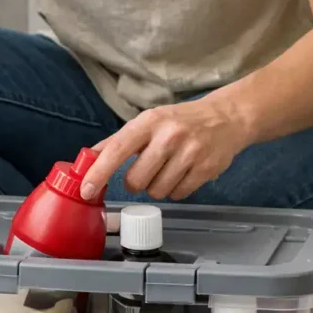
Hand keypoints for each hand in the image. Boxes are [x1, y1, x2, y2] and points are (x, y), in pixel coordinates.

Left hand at [80, 98, 255, 200]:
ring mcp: (190, 153)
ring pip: (157, 191)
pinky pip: (178, 194)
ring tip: (167, 169)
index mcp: (148, 122)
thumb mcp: (147, 122)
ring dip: (156, 187)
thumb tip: (87, 159)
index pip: (117, 150)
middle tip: (145, 171)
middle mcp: (169, 136)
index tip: (86, 190)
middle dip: (135, 182)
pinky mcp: (207, 169)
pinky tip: (182, 173)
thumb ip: (117, 141)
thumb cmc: (179, 121)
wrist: (226, 118)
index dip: (99, 172)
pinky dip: (175, 190)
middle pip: (136, 180)